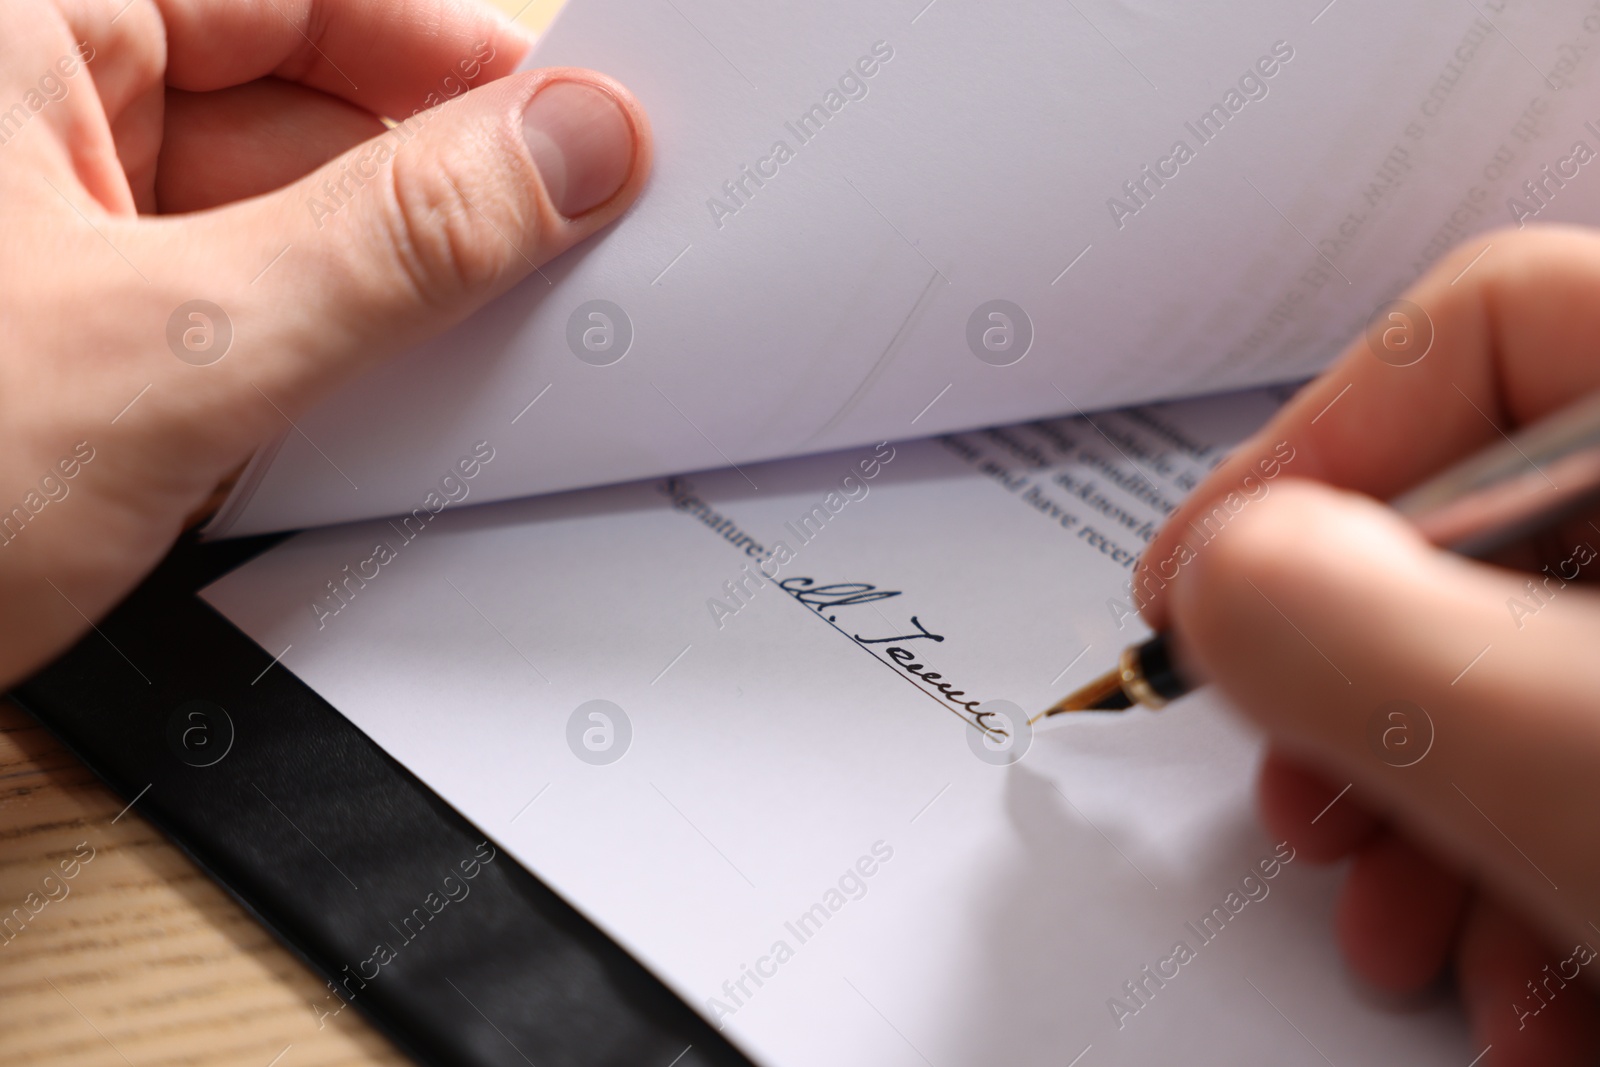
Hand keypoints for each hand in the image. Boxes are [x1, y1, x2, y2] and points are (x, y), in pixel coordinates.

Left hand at [0, 0, 650, 687]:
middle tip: (559, 253)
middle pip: (295, 99)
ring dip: (377, 282)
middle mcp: (17, 102)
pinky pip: (225, 295)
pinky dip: (311, 344)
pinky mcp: (54, 320)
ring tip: (478, 339)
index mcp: (8, 27)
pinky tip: (377, 392)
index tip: (581, 128)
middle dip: (430, 189)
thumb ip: (397, 243)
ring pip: (268, 208)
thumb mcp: (175, 354)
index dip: (460, 56)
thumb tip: (560, 153)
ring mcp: (32, 218)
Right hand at [1138, 226, 1599, 1064]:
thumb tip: (1226, 580)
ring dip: (1423, 830)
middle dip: (1356, 699)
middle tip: (1302, 796)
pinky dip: (1522, 887)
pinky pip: (1580, 780)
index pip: (1486, 331)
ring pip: (1516, 683)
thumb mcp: (1578, 746)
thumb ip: (1370, 638)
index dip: (1309, 449)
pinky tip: (1521, 995)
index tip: (1196, 584)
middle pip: (1477, 535)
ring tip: (1407, 941)